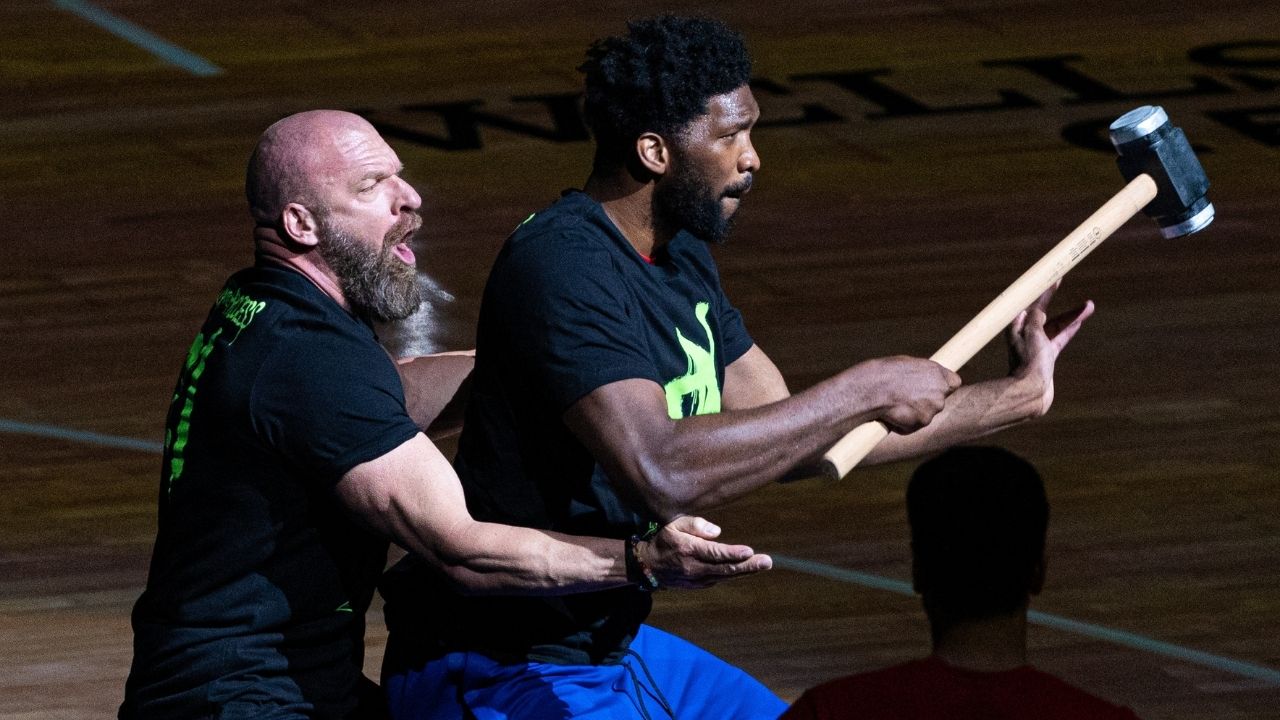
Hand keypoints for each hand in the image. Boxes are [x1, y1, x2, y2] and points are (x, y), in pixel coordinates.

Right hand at [638, 516, 771, 589]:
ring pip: (726, 576)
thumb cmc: (665, 541)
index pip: (715, 553)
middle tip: (766, 561)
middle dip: (748, 565)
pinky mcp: (700, 585)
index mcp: (689, 550)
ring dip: (746, 571)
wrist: (650, 567)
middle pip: (725, 568)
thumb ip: (695, 525)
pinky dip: (734, 574)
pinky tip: (748, 568)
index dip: (733, 553)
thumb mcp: (674, 525)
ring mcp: (698, 579)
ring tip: (764, 564)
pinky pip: (720, 579)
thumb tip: (717, 531)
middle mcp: (695, 567)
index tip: (749, 551)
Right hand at [864, 356, 961, 433]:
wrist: (872, 389)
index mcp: (937, 373)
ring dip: (913, 413)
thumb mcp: (906, 365)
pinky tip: (891, 414)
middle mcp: (940, 391)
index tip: (934, 388)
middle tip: (905, 397)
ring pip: (925, 414)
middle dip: (925, 401)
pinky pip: (914, 425)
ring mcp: (933, 408)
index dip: (943, 386)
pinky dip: (904, 423)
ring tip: (894, 404)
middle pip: (938, 401)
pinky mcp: (923, 422)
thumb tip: (921, 380)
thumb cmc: (884, 374)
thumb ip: (920, 374)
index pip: (954, 382)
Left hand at [1006, 280, 1094, 415]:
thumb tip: (1035, 310)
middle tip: (1081, 294)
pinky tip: (1079, 322)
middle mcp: (1026, 335)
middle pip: (1048, 314)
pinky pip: (1059, 338)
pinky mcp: (1046, 357)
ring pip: (1057, 326)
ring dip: (1072, 317)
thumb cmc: (1029, 362)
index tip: (1055, 277)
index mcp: (1018, 327)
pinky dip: (1069, 330)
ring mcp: (1037, 346)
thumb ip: (1035, 319)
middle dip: (1065, 304)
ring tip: (1089, 306)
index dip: (1045, 291)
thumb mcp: (1032, 334)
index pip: (1033, 304)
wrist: (1031, 392)